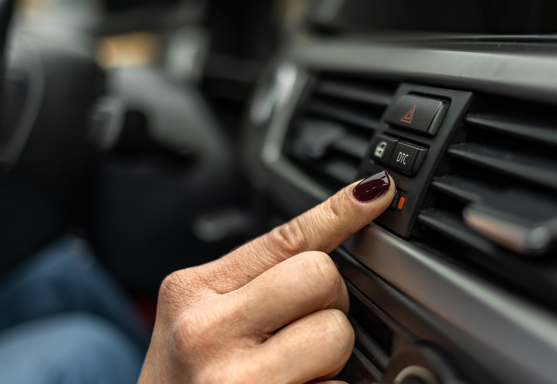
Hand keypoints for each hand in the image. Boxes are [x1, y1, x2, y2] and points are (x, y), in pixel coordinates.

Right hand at [138, 171, 394, 383]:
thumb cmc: (182, 381)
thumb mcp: (196, 319)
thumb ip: (250, 283)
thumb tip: (323, 254)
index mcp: (192, 291)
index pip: (281, 239)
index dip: (338, 212)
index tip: (375, 191)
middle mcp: (208, 330)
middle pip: (320, 276)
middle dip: (329, 300)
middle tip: (302, 327)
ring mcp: (239, 379)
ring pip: (336, 333)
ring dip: (330, 355)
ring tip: (293, 370)